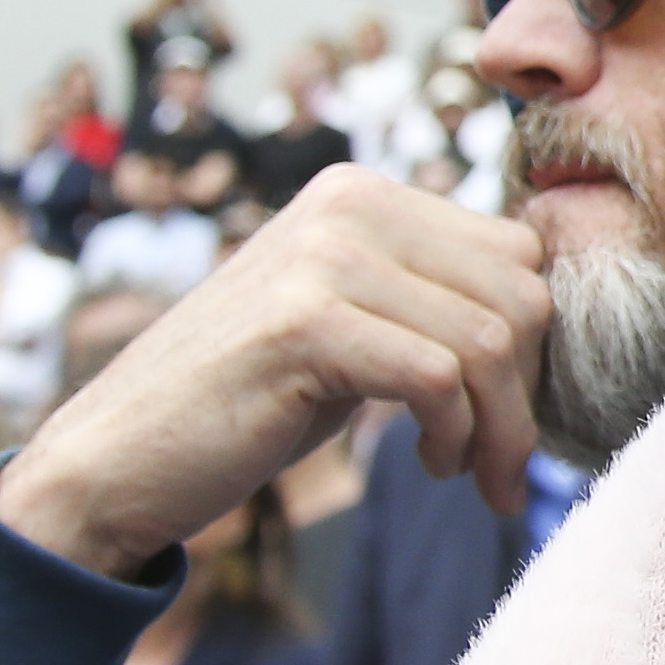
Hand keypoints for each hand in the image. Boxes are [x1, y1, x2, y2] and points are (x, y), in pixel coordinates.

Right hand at [0, 165, 548, 574]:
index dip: (533, 345)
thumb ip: (428, 295)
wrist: (118, 458)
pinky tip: (432, 465)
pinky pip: (440, 375)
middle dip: (527, 390)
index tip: (511, 413)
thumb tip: (545, 303)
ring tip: (465, 470)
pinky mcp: (306, 321)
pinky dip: (456, 434)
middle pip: (520, 292)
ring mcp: (324, 257)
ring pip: (490, 339)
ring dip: (498, 427)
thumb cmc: (249, 401)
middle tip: (500, 461)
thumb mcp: (353, 324)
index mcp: (363, 194)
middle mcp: (348, 204)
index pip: (518, 252)